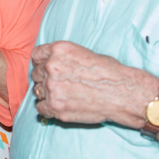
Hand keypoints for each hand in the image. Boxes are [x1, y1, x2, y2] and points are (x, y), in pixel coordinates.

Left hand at [30, 41, 156, 126]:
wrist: (123, 93)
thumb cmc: (109, 73)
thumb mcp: (84, 53)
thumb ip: (63, 58)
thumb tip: (51, 64)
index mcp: (58, 50)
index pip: (36, 55)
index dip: (41, 63)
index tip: (45, 69)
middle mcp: (51, 66)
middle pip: (35, 74)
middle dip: (45, 79)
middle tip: (59, 85)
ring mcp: (51, 87)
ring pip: (37, 91)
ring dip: (46, 94)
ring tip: (63, 96)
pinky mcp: (55, 106)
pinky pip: (40, 108)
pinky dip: (48, 109)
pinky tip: (60, 106)